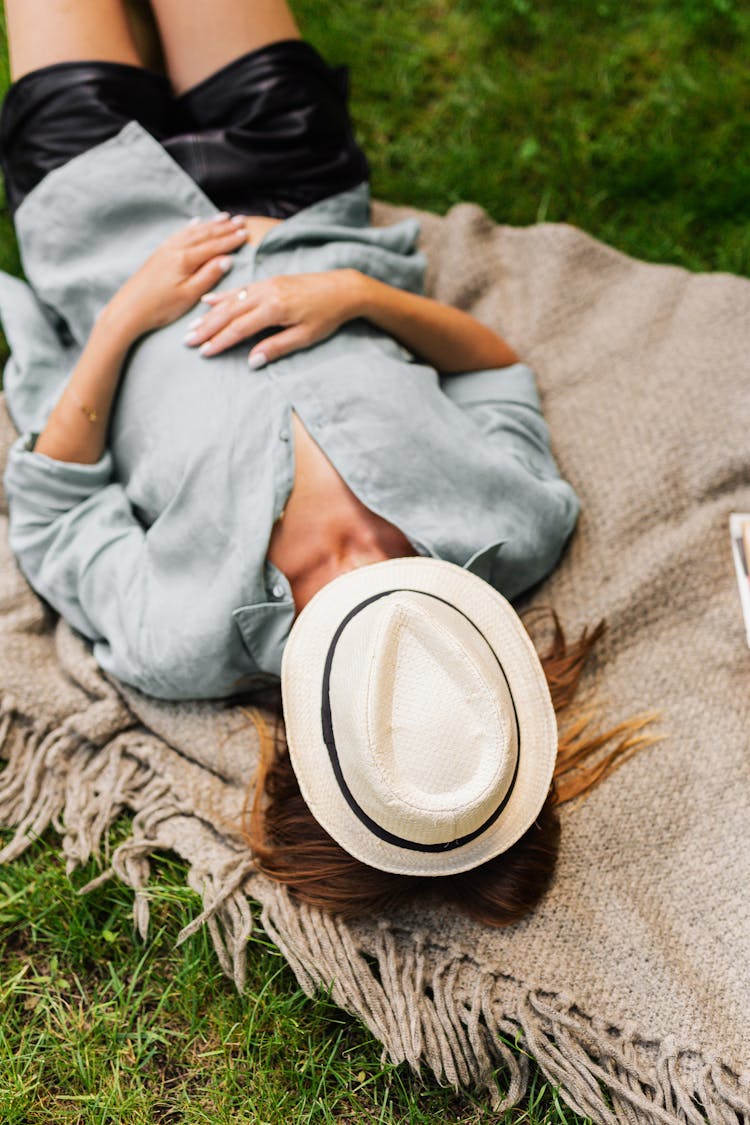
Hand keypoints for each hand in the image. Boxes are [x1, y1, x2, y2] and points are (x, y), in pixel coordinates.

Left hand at [107, 213, 248, 337]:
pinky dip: (190, 227)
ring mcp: (166, 249)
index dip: (231, 240)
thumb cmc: (160, 308)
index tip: (246, 233)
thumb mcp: (189, 296)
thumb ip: (208, 276)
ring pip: (192, 231)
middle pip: (205, 234)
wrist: (128, 310)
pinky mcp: (159, 254)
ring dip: (210, 224)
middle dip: (224, 227)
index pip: (214, 246)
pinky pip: (179, 234)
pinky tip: (195, 223)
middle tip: (241, 221)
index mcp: (185, 259)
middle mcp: (176, 249)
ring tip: (224, 218)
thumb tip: (226, 259)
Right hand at [182, 269, 363, 366]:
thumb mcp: (305, 337)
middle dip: (207, 328)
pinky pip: (240, 289)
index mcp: (275, 309)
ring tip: (192, 326)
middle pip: (229, 313)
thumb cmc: (327, 316)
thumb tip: (252, 361)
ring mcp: (266, 284)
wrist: (343, 288)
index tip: (204, 352)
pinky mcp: (269, 281)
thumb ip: (277, 347)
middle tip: (187, 340)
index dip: (220, 341)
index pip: (240, 328)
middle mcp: (266, 293)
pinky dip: (223, 296)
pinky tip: (208, 301)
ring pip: (231, 300)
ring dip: (210, 314)